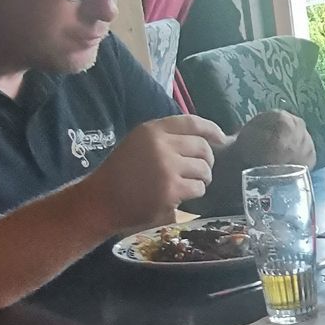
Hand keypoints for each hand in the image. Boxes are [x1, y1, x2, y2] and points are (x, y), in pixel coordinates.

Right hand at [84, 115, 223, 234]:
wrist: (101, 201)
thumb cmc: (121, 173)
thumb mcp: (138, 144)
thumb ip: (166, 138)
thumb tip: (206, 139)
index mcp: (151, 130)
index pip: (191, 123)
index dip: (211, 129)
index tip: (222, 138)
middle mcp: (160, 145)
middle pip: (203, 148)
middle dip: (207, 161)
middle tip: (201, 170)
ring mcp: (166, 168)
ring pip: (204, 170)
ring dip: (202, 179)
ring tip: (189, 184)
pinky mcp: (171, 190)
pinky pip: (197, 188)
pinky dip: (194, 193)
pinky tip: (181, 195)